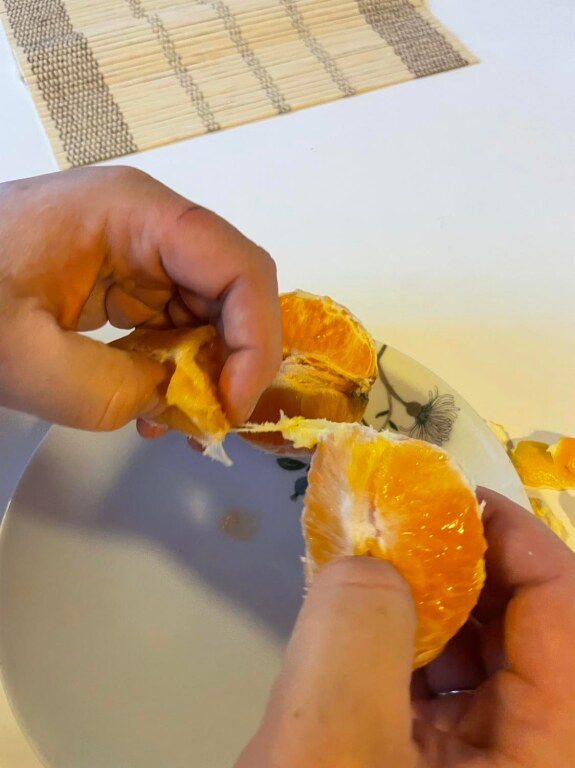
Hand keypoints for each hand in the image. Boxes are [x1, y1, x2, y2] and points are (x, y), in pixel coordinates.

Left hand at [0, 168, 280, 429]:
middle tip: (210, 417)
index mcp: (135, 214)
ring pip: (211, 308)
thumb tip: (171, 402)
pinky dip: (178, 362)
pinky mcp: (123, 274)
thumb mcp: (26, 358)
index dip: (253, 340)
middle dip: (234, 358)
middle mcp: (150, 222)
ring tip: (175, 416)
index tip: (231, 403)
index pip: (239, 269)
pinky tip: (153, 398)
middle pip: (233, 288)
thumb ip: (112, 391)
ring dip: (207, 366)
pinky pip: (175, 318)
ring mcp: (138, 247)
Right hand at [236, 489, 574, 766]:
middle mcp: (539, 762)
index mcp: (554, 756)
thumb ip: (356, 624)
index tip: (448, 497)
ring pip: (483, 668)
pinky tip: (362, 637)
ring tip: (372, 576)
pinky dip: (406, 657)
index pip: (565, 612)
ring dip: (429, 611)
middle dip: (461, 572)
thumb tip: (369, 562)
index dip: (514, 540)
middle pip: (527, 636)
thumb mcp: (332, 744)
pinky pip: (446, 703)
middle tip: (395, 531)